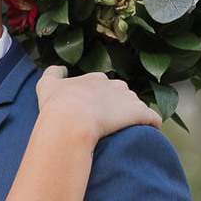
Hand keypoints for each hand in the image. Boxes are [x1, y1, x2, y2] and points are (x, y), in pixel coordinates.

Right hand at [35, 66, 160, 142]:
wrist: (71, 122)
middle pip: (121, 95)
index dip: (98, 100)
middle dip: (117, 107)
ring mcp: (129, 98)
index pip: (102, 86)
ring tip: (124, 133)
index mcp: (96, 78)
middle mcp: (115, 84)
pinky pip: (153, 118)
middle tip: (107, 124)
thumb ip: (52, 73)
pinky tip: (150, 132)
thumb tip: (60, 68)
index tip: (92, 113)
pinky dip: (153, 124)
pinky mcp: (140, 113)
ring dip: (132, 117)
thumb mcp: (46, 86)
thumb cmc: (57, 106)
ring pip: (135, 106)